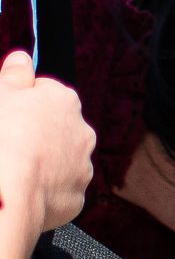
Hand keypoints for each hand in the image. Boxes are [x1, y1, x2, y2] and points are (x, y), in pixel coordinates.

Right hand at [0, 52, 93, 234]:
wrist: (6, 194)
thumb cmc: (1, 138)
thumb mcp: (0, 93)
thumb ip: (14, 74)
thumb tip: (23, 58)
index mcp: (65, 100)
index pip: (45, 92)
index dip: (21, 101)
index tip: (6, 111)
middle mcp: (82, 132)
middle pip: (55, 127)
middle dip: (35, 133)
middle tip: (7, 142)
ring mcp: (81, 168)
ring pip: (60, 160)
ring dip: (42, 162)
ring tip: (13, 169)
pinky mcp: (75, 199)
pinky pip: (58, 190)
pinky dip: (43, 191)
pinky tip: (22, 191)